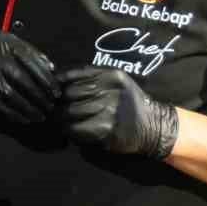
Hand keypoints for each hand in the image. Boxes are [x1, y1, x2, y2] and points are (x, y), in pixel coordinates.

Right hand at [0, 31, 58, 124]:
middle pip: (20, 77)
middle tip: (50, 105)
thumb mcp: (9, 45)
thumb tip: (52, 70)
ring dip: (27, 107)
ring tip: (40, 115)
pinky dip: (13, 113)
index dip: (45, 77)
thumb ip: (30, 54)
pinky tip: (25, 118)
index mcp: (4, 42)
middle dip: (38, 94)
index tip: (56, 90)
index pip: (30, 60)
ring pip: (9, 93)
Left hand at [55, 67, 178, 159]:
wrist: (154, 126)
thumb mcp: (115, 81)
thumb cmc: (130, 102)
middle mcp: (110, 90)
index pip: (73, 75)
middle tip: (53, 108)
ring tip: (62, 120)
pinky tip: (73, 130)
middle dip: (58, 102)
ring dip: (62, 118)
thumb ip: (91, 77)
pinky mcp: (106, 129)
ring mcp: (108, 110)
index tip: (51, 90)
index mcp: (111, 75)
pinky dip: (70, 130)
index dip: (58, 83)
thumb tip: (56, 78)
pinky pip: (77, 128)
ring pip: (70, 111)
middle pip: (69, 93)